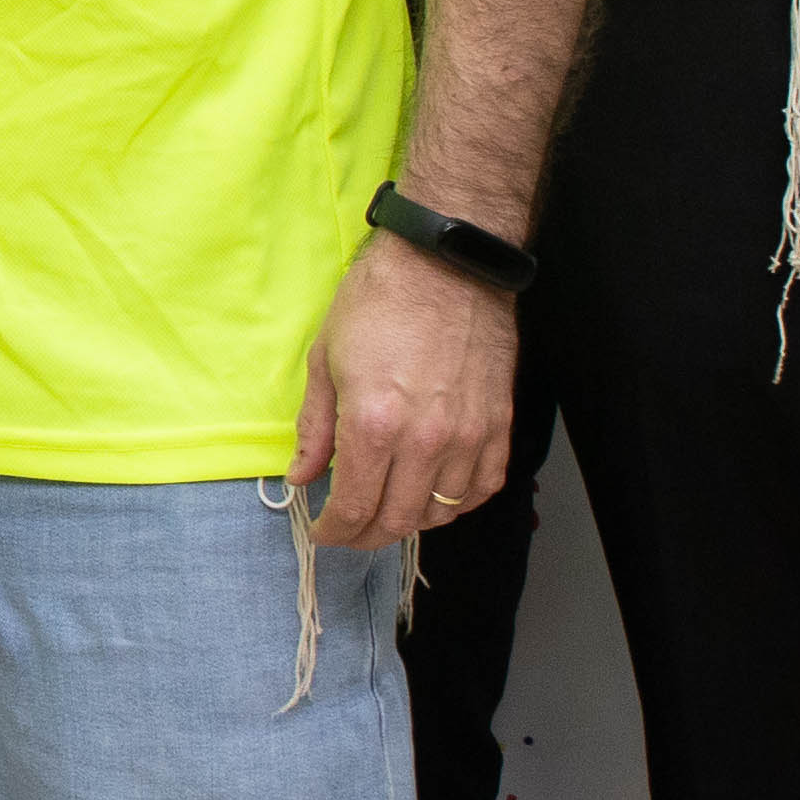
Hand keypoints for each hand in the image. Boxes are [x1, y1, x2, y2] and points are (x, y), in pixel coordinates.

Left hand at [292, 234, 516, 549]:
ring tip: (388, 510)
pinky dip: (457, 503)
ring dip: (411, 521)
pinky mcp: (499, 426)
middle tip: (350, 531)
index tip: (323, 532)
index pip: (354, 506)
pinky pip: (483, 488)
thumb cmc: (378, 302)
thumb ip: (314, 428)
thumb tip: (301, 477)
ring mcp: (468, 436)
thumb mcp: (325, 359)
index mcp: (373, 423)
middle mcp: (425, 440)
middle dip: (367, 535)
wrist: (445, 265)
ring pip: (442, 512)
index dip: (335, 531)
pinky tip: (435, 495)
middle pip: (398, 520)